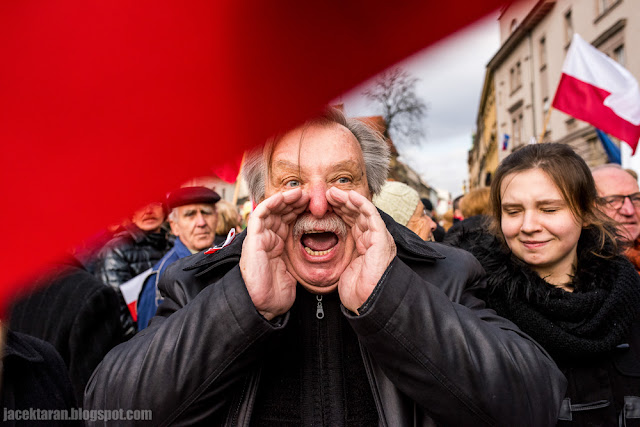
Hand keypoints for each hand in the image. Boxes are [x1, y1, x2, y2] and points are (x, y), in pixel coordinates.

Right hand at [240, 188, 308, 319]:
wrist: (263, 305)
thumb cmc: (278, 292)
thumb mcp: (296, 269)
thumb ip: (302, 256)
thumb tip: (321, 249)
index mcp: (278, 243)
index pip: (290, 220)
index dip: (302, 210)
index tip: (318, 205)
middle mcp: (268, 237)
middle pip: (282, 212)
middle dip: (296, 201)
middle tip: (312, 195)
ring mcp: (260, 237)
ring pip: (272, 209)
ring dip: (286, 199)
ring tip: (301, 193)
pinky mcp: (254, 238)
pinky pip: (260, 214)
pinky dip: (272, 203)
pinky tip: (284, 197)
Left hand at [326, 187, 396, 313]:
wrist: (369, 302)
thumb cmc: (356, 290)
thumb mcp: (342, 267)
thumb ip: (338, 253)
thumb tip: (321, 247)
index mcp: (364, 245)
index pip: (351, 222)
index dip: (338, 211)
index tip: (322, 205)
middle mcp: (373, 238)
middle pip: (356, 214)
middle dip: (341, 202)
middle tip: (325, 194)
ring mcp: (378, 237)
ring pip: (363, 211)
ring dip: (348, 199)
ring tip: (332, 192)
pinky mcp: (381, 237)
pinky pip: (371, 214)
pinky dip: (360, 203)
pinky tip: (349, 196)